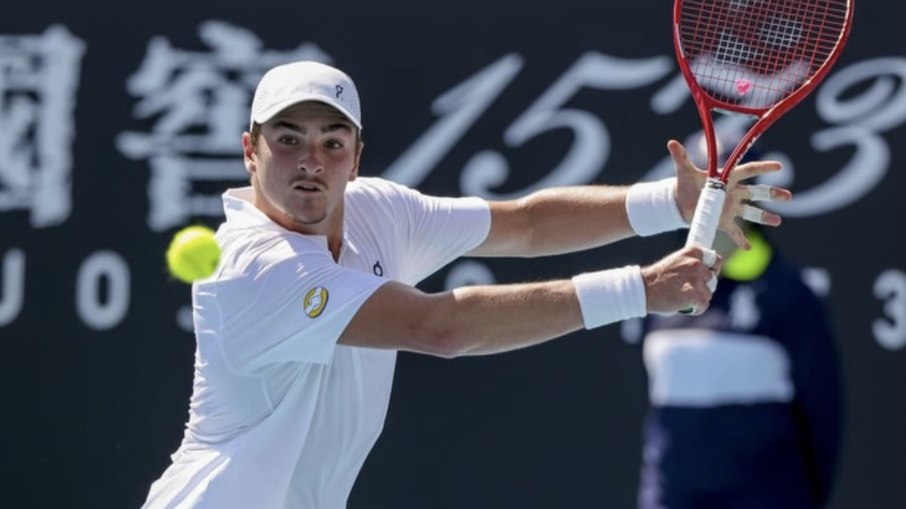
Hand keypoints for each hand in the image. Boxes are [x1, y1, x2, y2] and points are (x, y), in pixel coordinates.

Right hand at [641, 245, 721, 315]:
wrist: (643, 289)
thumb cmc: (657, 278)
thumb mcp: (676, 263)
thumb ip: (692, 265)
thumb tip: (709, 274)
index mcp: (692, 252)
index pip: (715, 260)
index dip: (712, 270)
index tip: (706, 277)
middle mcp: (696, 263)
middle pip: (712, 280)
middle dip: (703, 287)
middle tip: (687, 291)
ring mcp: (696, 279)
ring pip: (708, 294)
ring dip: (697, 299)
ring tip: (681, 298)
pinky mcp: (694, 294)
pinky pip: (703, 305)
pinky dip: (695, 309)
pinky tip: (683, 307)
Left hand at [668, 139, 792, 248]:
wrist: (680, 203)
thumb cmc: (685, 184)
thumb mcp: (684, 171)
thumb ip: (681, 158)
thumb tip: (671, 143)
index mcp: (727, 178)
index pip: (748, 170)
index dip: (763, 168)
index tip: (779, 167)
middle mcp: (733, 192)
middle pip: (756, 192)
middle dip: (772, 194)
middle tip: (787, 196)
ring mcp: (730, 207)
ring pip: (751, 212)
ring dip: (765, 217)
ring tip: (778, 221)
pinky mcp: (723, 221)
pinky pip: (734, 231)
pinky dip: (740, 239)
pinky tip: (747, 247)